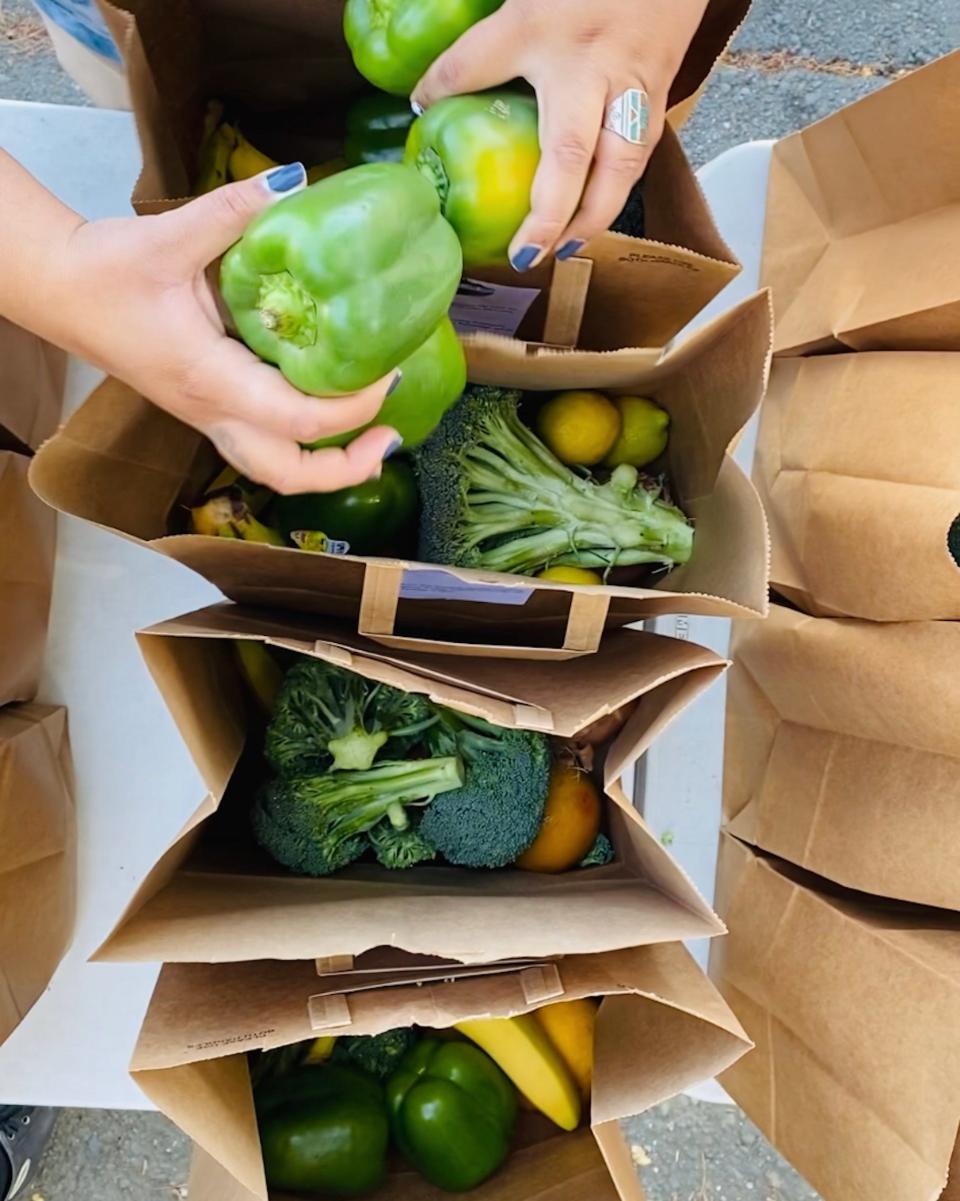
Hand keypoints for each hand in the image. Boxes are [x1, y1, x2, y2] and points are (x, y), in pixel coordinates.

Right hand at [41, 165, 399, 492]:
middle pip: (289, 474)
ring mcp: (208, 417)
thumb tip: (292, 178)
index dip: (352, 407)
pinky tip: (331, 409)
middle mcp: (212, 411)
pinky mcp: (207, 409)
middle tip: (390, 437)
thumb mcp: (171, 236)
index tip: (389, 374)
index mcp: (210, 378)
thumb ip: (233, 210)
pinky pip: (264, 447)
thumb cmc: (105, 270)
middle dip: (345, 468)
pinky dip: (305, 445)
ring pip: (275, 471)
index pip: (297, 419)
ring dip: (327, 468)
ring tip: (373, 440)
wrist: (58, 292)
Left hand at [411, 0, 708, 269]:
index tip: (423, 104)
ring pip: (618, 166)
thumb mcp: (529, 0)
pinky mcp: (659, 96)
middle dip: (548, 213)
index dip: (448, 81)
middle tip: (524, 254)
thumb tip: (427, 93)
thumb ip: (483, 45)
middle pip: (570, 153)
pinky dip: (615, 192)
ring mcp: (632, 84)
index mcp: (548, 26)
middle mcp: (592, 65)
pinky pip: (638, 156)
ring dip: (591, 216)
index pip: (483, 57)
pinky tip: (594, 216)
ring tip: (563, 249)